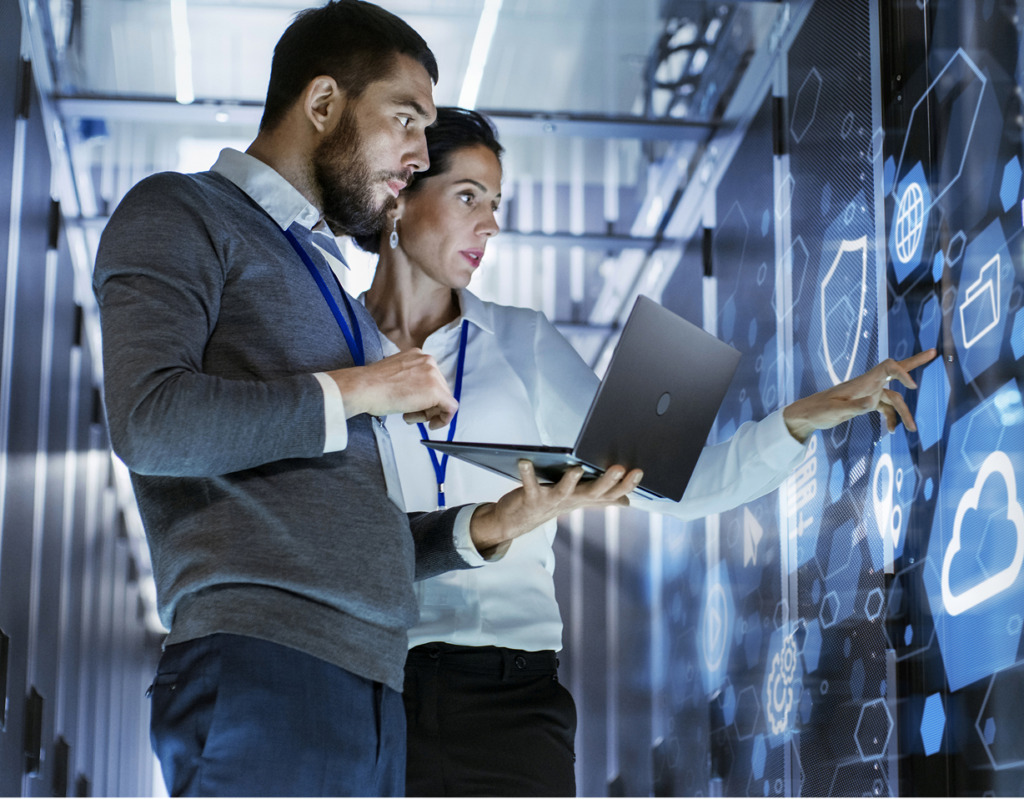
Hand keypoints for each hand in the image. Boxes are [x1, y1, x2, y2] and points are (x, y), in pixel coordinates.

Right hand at [328, 349, 457, 427]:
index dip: (424, 396)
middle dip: (427, 406)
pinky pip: (450, 408)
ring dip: (428, 413)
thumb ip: (410, 380)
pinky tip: (431, 424)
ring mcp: (434, 374)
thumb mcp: (395, 375)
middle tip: (410, 414)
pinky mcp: (436, 391)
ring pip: (443, 399)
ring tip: (409, 415)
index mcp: (417, 355)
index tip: (414, 405)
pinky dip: (444, 419)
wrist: (365, 388)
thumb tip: (417, 394)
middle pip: (439, 389)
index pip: (431, 379)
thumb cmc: (372, 385)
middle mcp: (429, 361)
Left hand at [469, 460, 642, 556]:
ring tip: (576, 468)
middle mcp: (571, 501)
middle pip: (593, 493)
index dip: (625, 485)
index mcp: (584, 498)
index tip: (639, 471)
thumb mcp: (578, 500)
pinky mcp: (531, 498)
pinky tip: (524, 461)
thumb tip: (627, 501)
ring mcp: (551, 501)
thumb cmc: (551, 504)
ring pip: (564, 492)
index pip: (610, 493)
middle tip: (619, 468)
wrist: (517, 521)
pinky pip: (529, 485)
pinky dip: (527, 473)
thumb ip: (602, 498)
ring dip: (570, 481)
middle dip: (607, 482)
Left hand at [782, 349, 937, 441]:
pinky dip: (891, 418)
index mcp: (862, 382)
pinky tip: (890, 431)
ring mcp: (868, 393)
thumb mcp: (835, 411)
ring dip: (904, 413)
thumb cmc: (818, 411)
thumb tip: (872, 404)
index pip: (887, 367)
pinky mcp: (865, 403)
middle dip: (915, 363)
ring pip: (894, 398)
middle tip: (934, 352)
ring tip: (912, 430)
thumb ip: (854, 407)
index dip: (902, 372)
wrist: (807, 414)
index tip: (912, 386)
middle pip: (895, 371)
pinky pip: (885, 408)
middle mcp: (868, 384)